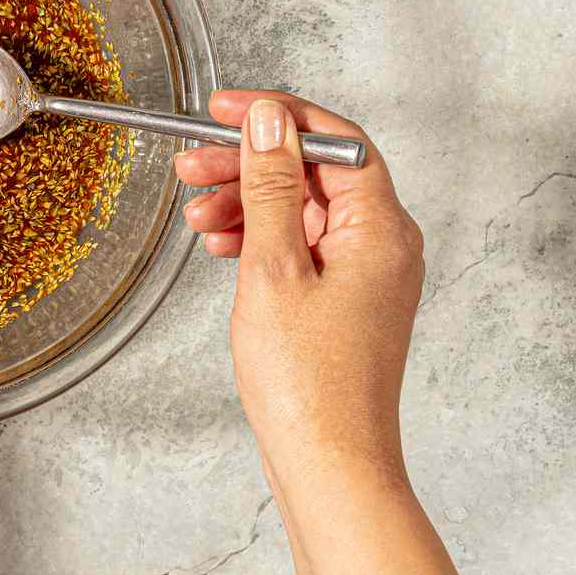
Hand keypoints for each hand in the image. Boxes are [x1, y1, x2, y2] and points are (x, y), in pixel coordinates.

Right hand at [175, 91, 424, 489]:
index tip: (224, 109)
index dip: (278, 116)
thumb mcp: (273, 268)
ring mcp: (365, 274)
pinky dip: (258, 239)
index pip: (335, 140)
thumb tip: (269, 122)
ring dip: (247, 203)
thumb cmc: (309, 384)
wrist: (328, 464)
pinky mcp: (344, 300)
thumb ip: (270, 187)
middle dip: (250, 163)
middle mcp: (383, 245)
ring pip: (301, 210)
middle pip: (314, 173)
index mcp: (380, 229)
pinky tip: (221, 246)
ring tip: (196, 215)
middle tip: (192, 164)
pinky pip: (300, 246)